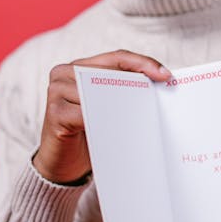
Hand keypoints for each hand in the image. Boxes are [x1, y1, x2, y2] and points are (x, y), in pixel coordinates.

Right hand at [33, 50, 170, 183]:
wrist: (61, 164)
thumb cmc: (88, 132)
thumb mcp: (105, 106)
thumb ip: (120, 91)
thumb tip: (158, 84)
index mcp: (78, 66)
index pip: (116, 58)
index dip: (142, 63)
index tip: (166, 76)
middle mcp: (63, 73)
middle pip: (109, 72)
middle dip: (137, 83)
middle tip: (160, 94)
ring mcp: (56, 92)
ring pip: (98, 91)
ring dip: (123, 103)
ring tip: (142, 113)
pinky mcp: (55, 113)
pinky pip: (86, 114)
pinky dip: (105, 121)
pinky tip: (119, 129)